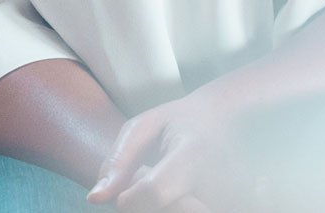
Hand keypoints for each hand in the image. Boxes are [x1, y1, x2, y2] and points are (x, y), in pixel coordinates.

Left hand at [89, 90, 239, 212]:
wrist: (226, 121)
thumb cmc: (179, 122)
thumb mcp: (144, 126)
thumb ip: (119, 161)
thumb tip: (95, 199)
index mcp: (193, 154)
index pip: (155, 192)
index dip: (130, 198)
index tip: (124, 194)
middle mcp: (216, 183)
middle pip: (164, 211)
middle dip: (144, 206)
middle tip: (149, 185)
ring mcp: (226, 200)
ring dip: (160, 207)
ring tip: (165, 188)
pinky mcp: (229, 206)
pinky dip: (173, 207)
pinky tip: (177, 196)